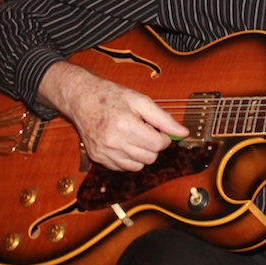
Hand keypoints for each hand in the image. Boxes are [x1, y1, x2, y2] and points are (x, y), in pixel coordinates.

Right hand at [38, 61, 188, 171]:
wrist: (82, 98)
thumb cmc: (111, 97)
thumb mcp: (141, 101)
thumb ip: (164, 119)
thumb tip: (183, 132)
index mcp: (125, 125)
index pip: (158, 144)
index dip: (164, 137)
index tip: (159, 129)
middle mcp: (113, 142)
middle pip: (150, 157)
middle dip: (154, 145)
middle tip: (145, 130)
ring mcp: (104, 152)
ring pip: (137, 166)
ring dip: (142, 153)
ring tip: (134, 136)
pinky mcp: (97, 158)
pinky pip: (123, 167)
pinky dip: (128, 158)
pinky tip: (124, 143)